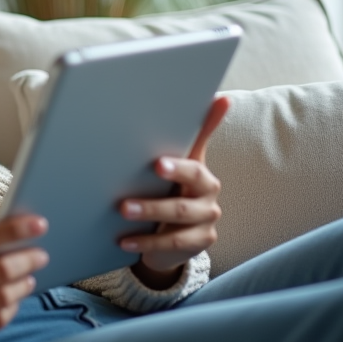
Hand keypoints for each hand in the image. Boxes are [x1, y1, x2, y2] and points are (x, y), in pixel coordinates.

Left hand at [120, 96, 228, 288]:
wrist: (176, 231)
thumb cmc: (174, 187)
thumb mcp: (180, 160)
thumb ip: (196, 132)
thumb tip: (220, 97)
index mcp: (201, 173)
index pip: (193, 166)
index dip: (179, 167)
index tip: (157, 164)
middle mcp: (208, 196)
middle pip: (183, 198)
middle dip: (154, 199)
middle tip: (124, 201)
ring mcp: (205, 221)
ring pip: (177, 219)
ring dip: (148, 216)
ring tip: (122, 213)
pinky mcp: (199, 242)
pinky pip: (172, 244)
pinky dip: (146, 243)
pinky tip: (124, 240)